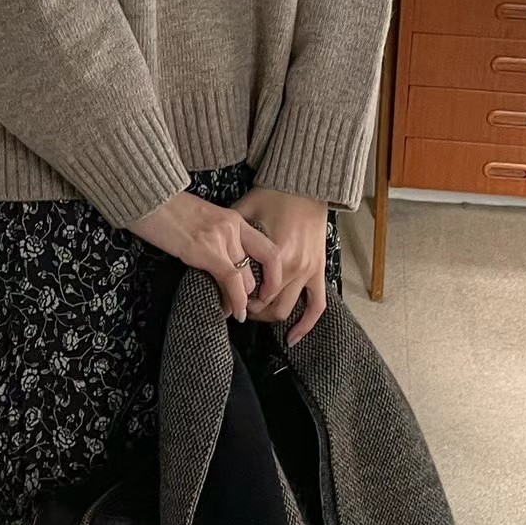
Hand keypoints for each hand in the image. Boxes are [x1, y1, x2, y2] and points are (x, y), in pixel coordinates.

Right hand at [128, 190, 282, 322]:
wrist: (149, 198)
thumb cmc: (168, 210)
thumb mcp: (202, 220)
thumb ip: (217, 238)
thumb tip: (220, 264)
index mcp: (234, 218)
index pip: (269, 250)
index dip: (273, 276)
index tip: (264, 292)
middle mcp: (233, 227)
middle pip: (257, 269)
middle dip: (253, 293)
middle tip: (242, 307)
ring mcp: (221, 238)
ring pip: (246, 279)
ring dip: (241, 301)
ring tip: (231, 311)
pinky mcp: (206, 250)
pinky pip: (231, 281)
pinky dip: (236, 301)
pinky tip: (233, 313)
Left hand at [232, 187, 328, 344]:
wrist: (307, 185)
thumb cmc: (275, 194)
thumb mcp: (247, 208)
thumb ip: (230, 229)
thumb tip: (205, 240)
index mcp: (278, 254)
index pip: (254, 291)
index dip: (238, 299)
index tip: (226, 298)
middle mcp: (296, 267)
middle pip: (269, 305)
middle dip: (251, 310)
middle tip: (237, 306)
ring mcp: (310, 271)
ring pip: (289, 309)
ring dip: (270, 316)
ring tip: (255, 313)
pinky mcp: (320, 270)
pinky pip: (318, 305)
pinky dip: (307, 324)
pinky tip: (292, 338)